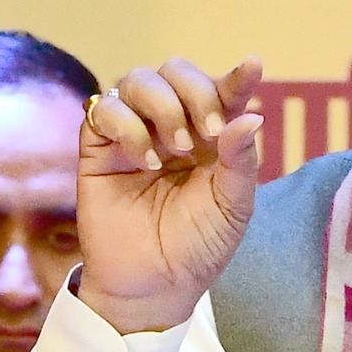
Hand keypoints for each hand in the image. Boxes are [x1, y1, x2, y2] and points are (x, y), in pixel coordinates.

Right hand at [77, 57, 265, 333]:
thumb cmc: (197, 247)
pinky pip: (104, 108)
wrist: (155, 284)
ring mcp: (133, 133)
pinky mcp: (98, 147)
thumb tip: (251, 116)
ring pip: (138, 79)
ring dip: (163, 106)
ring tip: (176, 150)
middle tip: (206, 133)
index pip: (222, 92)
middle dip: (195, 92)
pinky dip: (128, 126)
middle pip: (176, 71)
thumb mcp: (233, 207)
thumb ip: (241, 161)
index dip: (235, 77)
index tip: (253, 66)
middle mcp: (171, 126)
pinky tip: (146, 162)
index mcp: (210, 136)